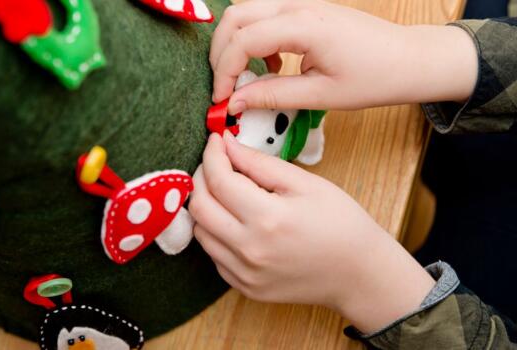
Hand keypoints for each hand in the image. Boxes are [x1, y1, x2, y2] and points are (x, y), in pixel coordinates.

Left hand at [189, 131, 435, 332]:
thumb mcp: (306, 183)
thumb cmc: (341, 224)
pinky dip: (216, 232)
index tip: (216, 140)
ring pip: (201, 232)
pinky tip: (235, 220)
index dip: (212, 155)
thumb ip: (260, 163)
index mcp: (267, 218)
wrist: (360, 274)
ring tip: (225, 191)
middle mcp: (249, 249)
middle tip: (216, 163)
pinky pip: (214, 255)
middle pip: (199, 207)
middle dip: (201, 177)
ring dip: (205, 206)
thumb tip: (227, 145)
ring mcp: (244, 273)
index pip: (218, 180)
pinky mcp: (244, 287)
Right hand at [210, 0, 477, 113]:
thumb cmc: (374, 77)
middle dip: (221, 54)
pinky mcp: (305, 8)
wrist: (408, 59)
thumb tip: (235, 103)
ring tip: (247, 78)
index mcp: (304, 26)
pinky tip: (271, 66)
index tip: (221, 100)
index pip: (242, 41)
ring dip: (236, 44)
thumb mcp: (320, 95)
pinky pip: (263, 16)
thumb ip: (273, 97)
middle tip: (225, 87)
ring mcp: (301, 2)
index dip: (224, 73)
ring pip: (245, 12)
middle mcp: (298, 6)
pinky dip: (254, 40)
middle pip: (234, 18)